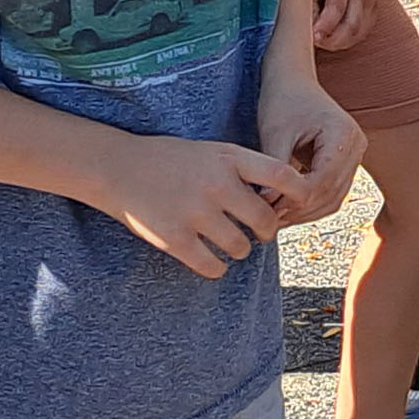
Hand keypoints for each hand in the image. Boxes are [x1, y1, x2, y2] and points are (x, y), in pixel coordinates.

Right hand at [108, 137, 298, 279]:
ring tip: (229, 242)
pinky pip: (213, 267)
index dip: (299, 192)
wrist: (117, 167)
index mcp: (228, 157)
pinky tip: (209, 259)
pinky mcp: (175, 238)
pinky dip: (216, 269)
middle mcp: (216, 184)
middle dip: (266, 232)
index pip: (280, 174)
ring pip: (240, 248)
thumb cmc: (168, 159)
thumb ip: (242, 169)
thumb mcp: (210, 150)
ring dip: (239, 250)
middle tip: (258, 233)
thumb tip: (280, 199)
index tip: (301, 203)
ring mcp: (195, 212)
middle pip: (264, 220)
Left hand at [259, 77, 365, 228]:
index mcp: (343, 134)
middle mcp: (357, 145)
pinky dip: (311, 202)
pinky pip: (333, 191)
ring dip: (306, 211)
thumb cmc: (283, 99)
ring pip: (334, 198)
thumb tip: (267, 204)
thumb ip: (275, 168)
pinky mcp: (347, 161)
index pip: (322, 181)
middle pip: (331, 193)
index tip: (268, 209)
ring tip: (276, 217)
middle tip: (270, 220)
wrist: (294, 79)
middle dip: (300, 210)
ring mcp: (356, 154)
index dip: (296, 199)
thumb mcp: (276, 132)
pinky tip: (286, 207)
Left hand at [308, 0, 377, 50]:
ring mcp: (370, 0)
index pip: (335, 11)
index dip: (324, 27)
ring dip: (340, 42)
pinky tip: (337, 37)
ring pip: (359, 33)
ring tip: (323, 42)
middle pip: (350, 28)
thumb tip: (303, 18)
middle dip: (331, 42)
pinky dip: (351, 38)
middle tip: (312, 43)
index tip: (311, 37)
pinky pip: (365, 29)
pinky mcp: (375, 4)